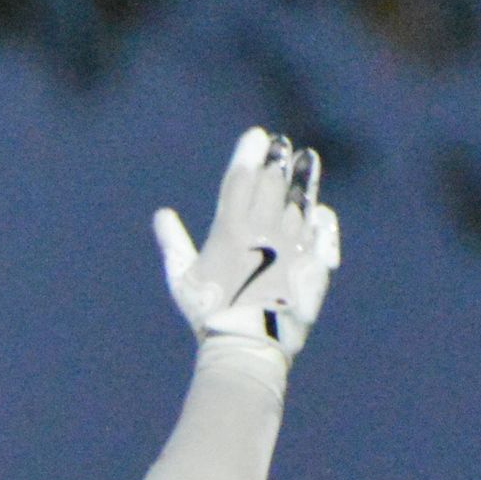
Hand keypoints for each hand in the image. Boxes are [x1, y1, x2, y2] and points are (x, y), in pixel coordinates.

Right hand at [154, 127, 342, 362]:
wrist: (250, 345)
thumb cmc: (210, 314)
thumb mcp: (183, 280)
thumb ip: (174, 244)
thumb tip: (161, 215)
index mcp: (231, 230)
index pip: (241, 179)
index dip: (248, 153)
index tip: (256, 135)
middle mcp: (264, 229)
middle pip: (274, 183)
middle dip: (278, 160)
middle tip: (282, 144)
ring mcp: (291, 243)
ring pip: (300, 200)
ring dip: (303, 178)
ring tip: (308, 159)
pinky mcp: (310, 261)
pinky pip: (319, 229)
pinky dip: (319, 215)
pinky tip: (318, 208)